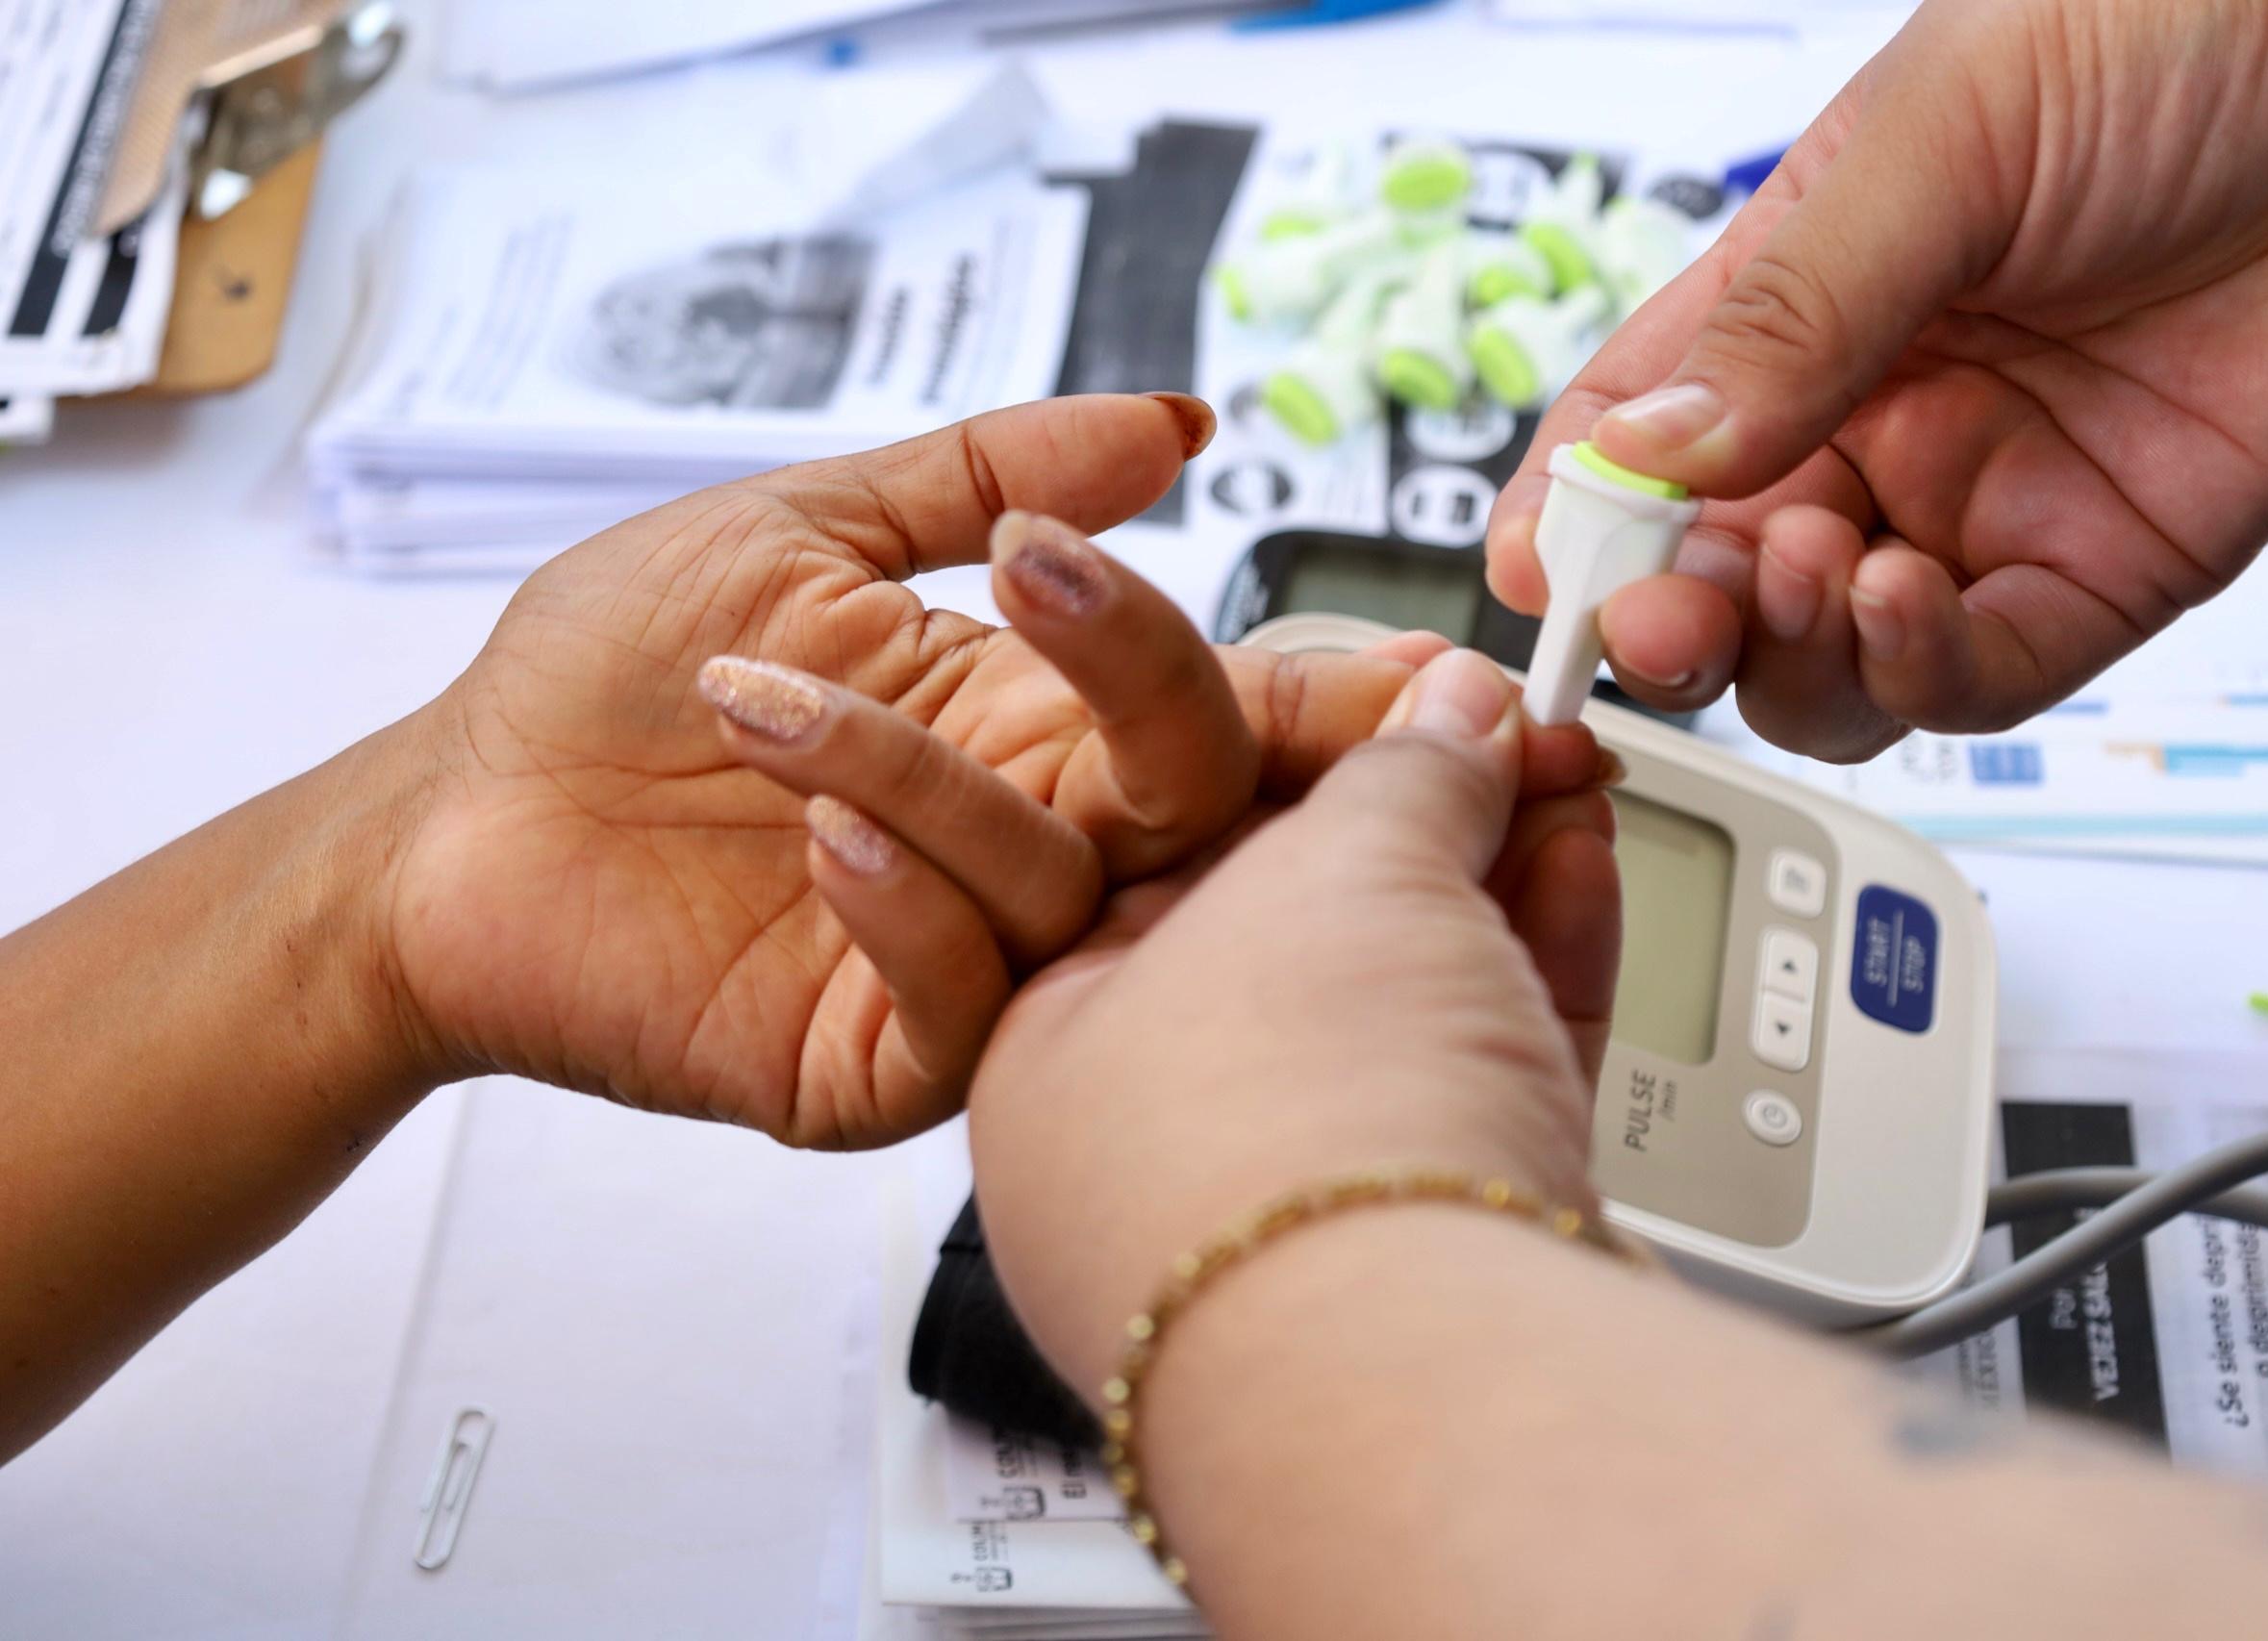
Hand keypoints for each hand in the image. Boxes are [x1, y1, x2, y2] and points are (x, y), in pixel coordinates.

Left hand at [380, 395, 1602, 1147]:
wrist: (448, 826)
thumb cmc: (611, 676)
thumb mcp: (802, 527)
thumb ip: (992, 469)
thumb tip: (1177, 421)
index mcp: (1039, 728)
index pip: (1229, 715)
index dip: (1332, 691)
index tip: (1422, 660)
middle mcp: (1033, 849)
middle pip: (1200, 808)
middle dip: (1193, 714)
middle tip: (1107, 625)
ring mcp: (967, 967)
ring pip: (1068, 894)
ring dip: (925, 780)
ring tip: (761, 701)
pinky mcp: (881, 1063)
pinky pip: (962, 1007)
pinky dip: (906, 909)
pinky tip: (815, 833)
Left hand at [967, 649, 1621, 1393]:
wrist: (1408, 1373)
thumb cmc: (1283, 1128)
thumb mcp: (1337, 863)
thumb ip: (1400, 768)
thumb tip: (1455, 712)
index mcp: (1048, 1046)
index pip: (1163, 860)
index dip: (1292, 749)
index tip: (1390, 689)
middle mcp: (1156, 1149)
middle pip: (1301, 935)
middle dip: (1418, 814)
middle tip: (1509, 727)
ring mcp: (1293, 1219)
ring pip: (1404, 1011)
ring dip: (1490, 878)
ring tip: (1566, 777)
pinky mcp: (1420, 1262)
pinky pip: (1474, 1088)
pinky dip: (1531, 976)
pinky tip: (1578, 872)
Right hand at [1489, 0, 2267, 758]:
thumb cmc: (2184, 23)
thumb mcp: (1942, 139)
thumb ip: (1791, 311)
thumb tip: (1648, 457)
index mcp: (1798, 302)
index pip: (1633, 441)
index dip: (1574, 519)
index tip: (1542, 573)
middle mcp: (1876, 416)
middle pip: (1715, 577)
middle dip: (1669, 615)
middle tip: (1660, 614)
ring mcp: (1984, 500)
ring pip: (1828, 658)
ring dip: (1790, 650)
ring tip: (1818, 570)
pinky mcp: (2105, 567)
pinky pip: (1979, 672)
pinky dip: (1920, 666)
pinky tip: (1904, 595)